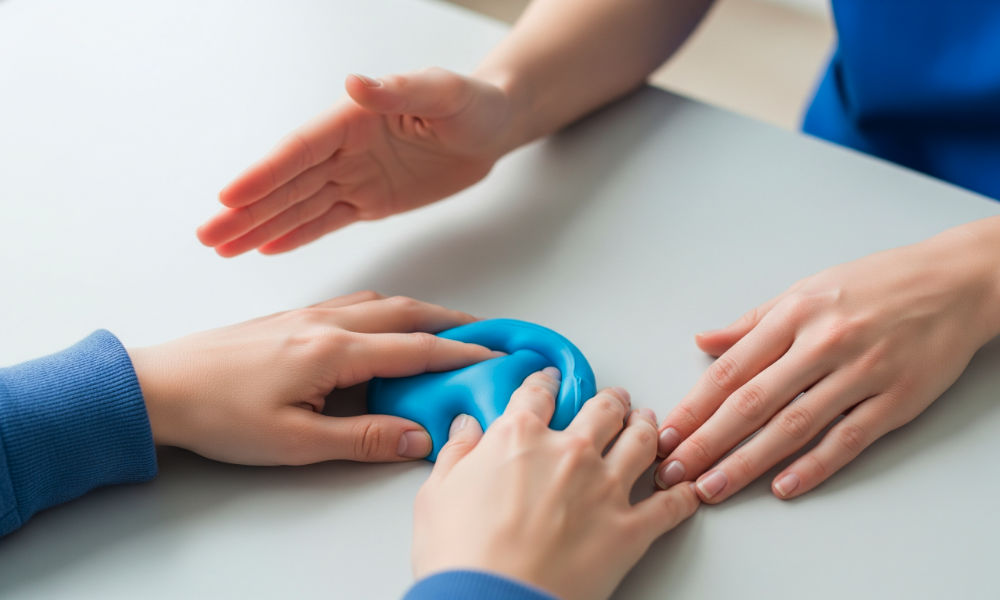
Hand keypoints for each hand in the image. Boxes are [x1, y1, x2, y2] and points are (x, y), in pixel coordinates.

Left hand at [128, 291, 500, 463]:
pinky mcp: (288, 318)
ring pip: (378, 301)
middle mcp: (325, 323)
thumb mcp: (296, 442)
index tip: (494, 354)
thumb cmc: (219, 415)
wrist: (158, 387)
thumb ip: (364, 436)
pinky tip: (380, 322)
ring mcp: (305, 315)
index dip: (460, 353)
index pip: (414, 349)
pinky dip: (383, 307)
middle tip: (485, 330)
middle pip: (404, 312)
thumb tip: (419, 436)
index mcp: (333, 351)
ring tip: (443, 325)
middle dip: (450, 321)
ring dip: (418, 310)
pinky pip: (351, 302)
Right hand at [196, 68, 512, 256]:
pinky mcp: (370, 200)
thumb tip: (357, 83)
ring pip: (300, 207)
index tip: (230, 197)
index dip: (265, 175)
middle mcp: (345, 149)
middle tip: (207, 235)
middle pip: (288, 184)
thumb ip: (400, 91)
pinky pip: (327, 220)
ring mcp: (355, 176)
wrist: (494, 127)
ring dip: (261, 227)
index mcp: (353, 120)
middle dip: (248, 211)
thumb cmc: (473, 102)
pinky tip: (266, 247)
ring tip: (223, 248)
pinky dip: (297, 235)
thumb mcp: (442, 92)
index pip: (300, 151)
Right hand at [413, 369, 699, 599]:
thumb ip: (456, 454)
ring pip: (641, 441)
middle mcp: (570, 452)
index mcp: (520, 437)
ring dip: (647, 427)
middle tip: (612, 399)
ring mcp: (605, 489)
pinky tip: (686, 487)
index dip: (545, 383)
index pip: (538, 394)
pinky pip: (670, 505)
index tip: (549, 380)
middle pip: (602, 410)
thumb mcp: (436, 495)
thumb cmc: (461, 555)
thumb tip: (465, 428)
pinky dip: (682, 494)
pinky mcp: (630, 530)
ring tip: (647, 422)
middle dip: (610, 400)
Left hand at [655, 222, 999, 500]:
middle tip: (675, 472)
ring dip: (748, 462)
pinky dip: (814, 466)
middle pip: (752, 402)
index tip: (667, 435)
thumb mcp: (806, 289)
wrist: (955, 282)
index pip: (731, 370)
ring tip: (714, 487)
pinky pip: (848, 438)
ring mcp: (860, 372)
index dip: (694, 407)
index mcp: (794, 314)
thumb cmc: (876, 283)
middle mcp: (822, 343)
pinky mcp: (896, 398)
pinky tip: (783, 486)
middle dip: (707, 442)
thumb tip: (704, 341)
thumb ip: (752, 322)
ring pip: (793, 425)